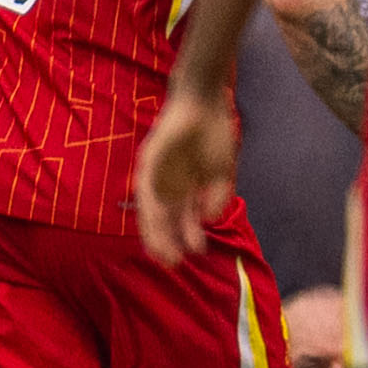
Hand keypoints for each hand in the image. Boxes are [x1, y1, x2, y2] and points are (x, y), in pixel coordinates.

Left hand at [135, 101, 239, 268]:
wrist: (205, 103)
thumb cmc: (214, 134)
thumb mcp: (221, 172)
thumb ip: (216, 197)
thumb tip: (209, 219)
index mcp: (185, 185)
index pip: (182, 216)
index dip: (187, 234)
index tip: (196, 253)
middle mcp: (167, 183)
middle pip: (164, 219)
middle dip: (169, 242)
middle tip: (174, 264)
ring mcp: (155, 175)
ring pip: (151, 212)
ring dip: (156, 235)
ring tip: (164, 255)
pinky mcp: (147, 164)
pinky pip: (145, 193)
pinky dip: (152, 211)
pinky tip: (160, 227)